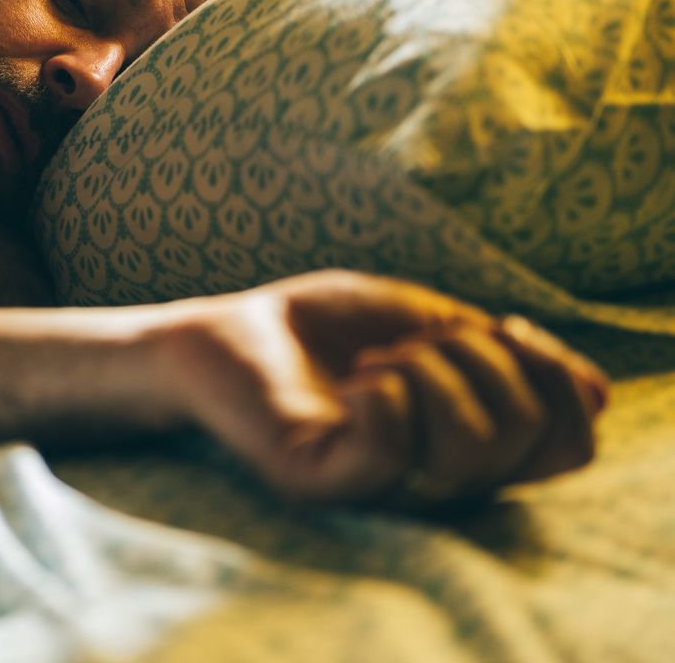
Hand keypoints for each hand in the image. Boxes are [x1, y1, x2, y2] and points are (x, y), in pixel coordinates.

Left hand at [153, 270, 608, 505]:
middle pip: (534, 440)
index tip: (499, 325)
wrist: (215, 333)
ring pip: (475, 446)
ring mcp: (381, 488)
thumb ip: (499, 350)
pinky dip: (386, 389)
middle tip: (415, 340)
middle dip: (489, 360)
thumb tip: (592, 388)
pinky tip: (353, 379)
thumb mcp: (421, 319)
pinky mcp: (323, 484)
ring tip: (377, 358)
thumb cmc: (311, 328)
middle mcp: (435, 480)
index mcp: (466, 445)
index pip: (568, 444)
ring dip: (433, 368)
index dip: (558, 377)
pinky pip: (393, 447)